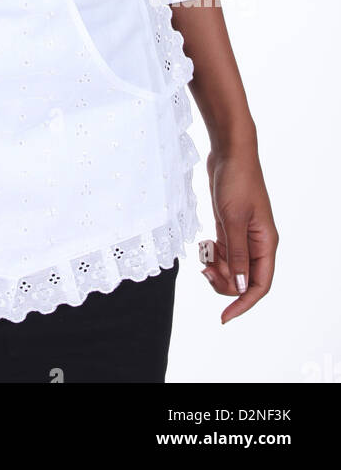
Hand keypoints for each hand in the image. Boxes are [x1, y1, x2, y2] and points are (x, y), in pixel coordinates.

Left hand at [200, 144, 278, 322]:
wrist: (229, 152)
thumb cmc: (236, 181)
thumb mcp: (233, 219)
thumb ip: (237, 253)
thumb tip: (242, 286)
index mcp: (265, 243)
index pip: (260, 285)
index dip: (244, 304)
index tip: (224, 316)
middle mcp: (257, 242)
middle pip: (243, 279)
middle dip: (224, 281)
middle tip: (205, 268)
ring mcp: (243, 234)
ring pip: (231, 266)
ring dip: (216, 266)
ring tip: (203, 252)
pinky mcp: (229, 226)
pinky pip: (223, 252)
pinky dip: (212, 253)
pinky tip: (203, 244)